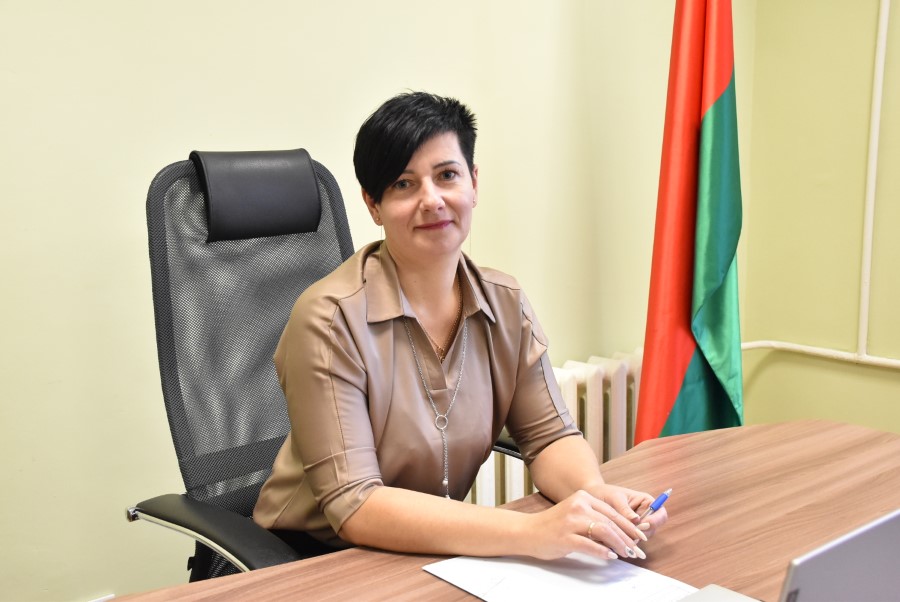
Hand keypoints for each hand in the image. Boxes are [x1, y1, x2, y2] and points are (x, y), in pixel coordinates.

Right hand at [522, 490, 649, 560]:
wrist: (528, 531)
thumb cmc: (554, 526)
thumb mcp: (576, 515)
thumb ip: (595, 519)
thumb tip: (621, 535)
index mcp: (583, 497)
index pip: (612, 512)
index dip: (629, 526)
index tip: (639, 537)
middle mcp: (578, 505)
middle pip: (610, 522)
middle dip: (627, 538)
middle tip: (637, 550)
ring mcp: (571, 520)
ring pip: (603, 531)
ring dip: (619, 544)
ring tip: (627, 554)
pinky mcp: (565, 536)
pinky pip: (589, 544)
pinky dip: (602, 552)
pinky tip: (610, 556)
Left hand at [591, 484, 667, 538]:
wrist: (593, 498)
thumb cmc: (605, 493)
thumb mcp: (615, 498)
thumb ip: (625, 510)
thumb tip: (636, 520)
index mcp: (646, 502)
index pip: (660, 513)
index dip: (655, 521)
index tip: (643, 525)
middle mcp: (645, 516)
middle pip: (653, 529)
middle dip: (642, 533)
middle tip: (630, 536)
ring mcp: (637, 526)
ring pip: (641, 538)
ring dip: (632, 539)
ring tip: (618, 537)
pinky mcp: (628, 534)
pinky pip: (630, 541)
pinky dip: (624, 542)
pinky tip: (614, 540)